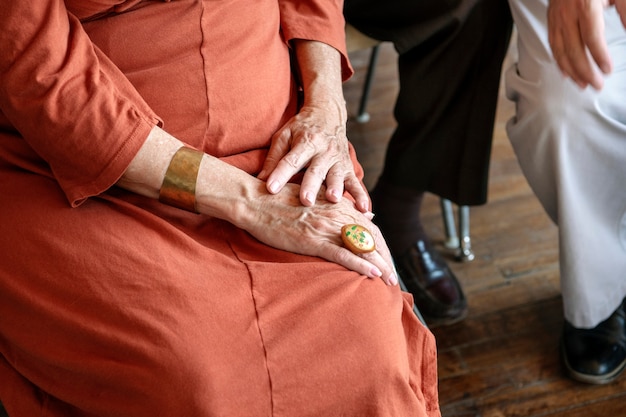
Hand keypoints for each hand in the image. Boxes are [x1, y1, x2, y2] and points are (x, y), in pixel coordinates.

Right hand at [240, 182, 396, 285]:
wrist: (256, 201)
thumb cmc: (281, 200)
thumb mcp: (316, 199)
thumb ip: (343, 208)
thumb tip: (369, 217)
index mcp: (338, 206)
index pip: (369, 229)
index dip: (381, 246)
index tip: (387, 261)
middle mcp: (337, 215)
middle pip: (371, 239)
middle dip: (385, 259)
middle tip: (393, 277)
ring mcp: (325, 228)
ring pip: (361, 248)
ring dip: (379, 266)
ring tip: (390, 281)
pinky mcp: (313, 240)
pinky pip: (342, 254)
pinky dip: (360, 264)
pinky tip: (372, 274)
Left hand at [258, 103, 369, 212]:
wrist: (328, 114)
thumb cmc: (302, 128)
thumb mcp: (284, 136)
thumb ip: (273, 158)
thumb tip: (261, 180)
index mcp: (305, 142)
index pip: (291, 160)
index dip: (280, 174)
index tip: (270, 188)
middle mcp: (323, 151)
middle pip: (315, 171)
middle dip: (310, 186)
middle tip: (305, 201)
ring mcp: (338, 160)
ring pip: (337, 176)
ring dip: (337, 188)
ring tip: (334, 200)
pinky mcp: (348, 167)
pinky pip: (356, 183)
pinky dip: (361, 196)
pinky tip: (364, 210)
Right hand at [548, 0, 611, 88]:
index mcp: (586, 6)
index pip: (591, 38)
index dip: (599, 57)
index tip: (607, 70)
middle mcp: (567, 14)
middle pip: (574, 49)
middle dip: (585, 71)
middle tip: (597, 85)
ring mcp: (557, 18)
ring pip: (561, 50)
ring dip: (571, 71)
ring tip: (583, 85)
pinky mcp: (552, 19)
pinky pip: (553, 45)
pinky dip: (559, 61)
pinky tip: (567, 72)